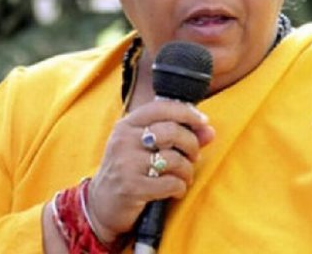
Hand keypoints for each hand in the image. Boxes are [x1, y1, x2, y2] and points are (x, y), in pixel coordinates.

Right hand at [87, 100, 214, 242]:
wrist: (101, 205)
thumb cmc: (129, 171)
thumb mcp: (146, 149)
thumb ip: (179, 137)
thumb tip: (209, 131)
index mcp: (127, 125)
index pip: (162, 107)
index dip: (187, 113)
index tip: (203, 122)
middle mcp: (124, 140)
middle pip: (172, 131)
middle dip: (191, 145)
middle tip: (194, 156)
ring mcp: (126, 164)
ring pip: (174, 159)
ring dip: (187, 170)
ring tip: (184, 177)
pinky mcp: (132, 187)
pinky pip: (171, 183)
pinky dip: (180, 187)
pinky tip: (176, 190)